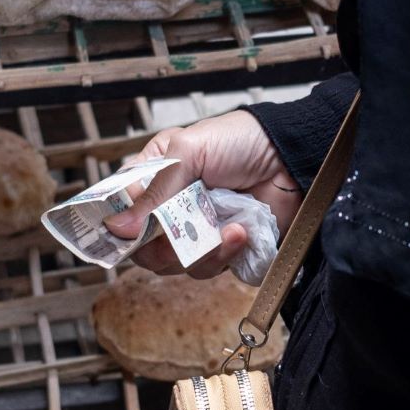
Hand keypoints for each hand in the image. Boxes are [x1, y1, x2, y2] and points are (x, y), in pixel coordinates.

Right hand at [104, 109, 301, 277]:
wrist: (293, 158)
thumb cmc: (240, 140)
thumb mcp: (189, 152)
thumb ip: (153, 191)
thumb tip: (118, 228)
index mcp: (154, 176)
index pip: (118, 207)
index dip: (116, 224)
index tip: (123, 232)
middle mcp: (169, 207)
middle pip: (141, 246)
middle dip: (159, 246)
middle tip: (177, 235)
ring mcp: (195, 231)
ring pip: (173, 264)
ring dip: (198, 251)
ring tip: (226, 227)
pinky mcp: (221, 250)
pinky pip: (207, 269)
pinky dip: (223, 255)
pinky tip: (239, 232)